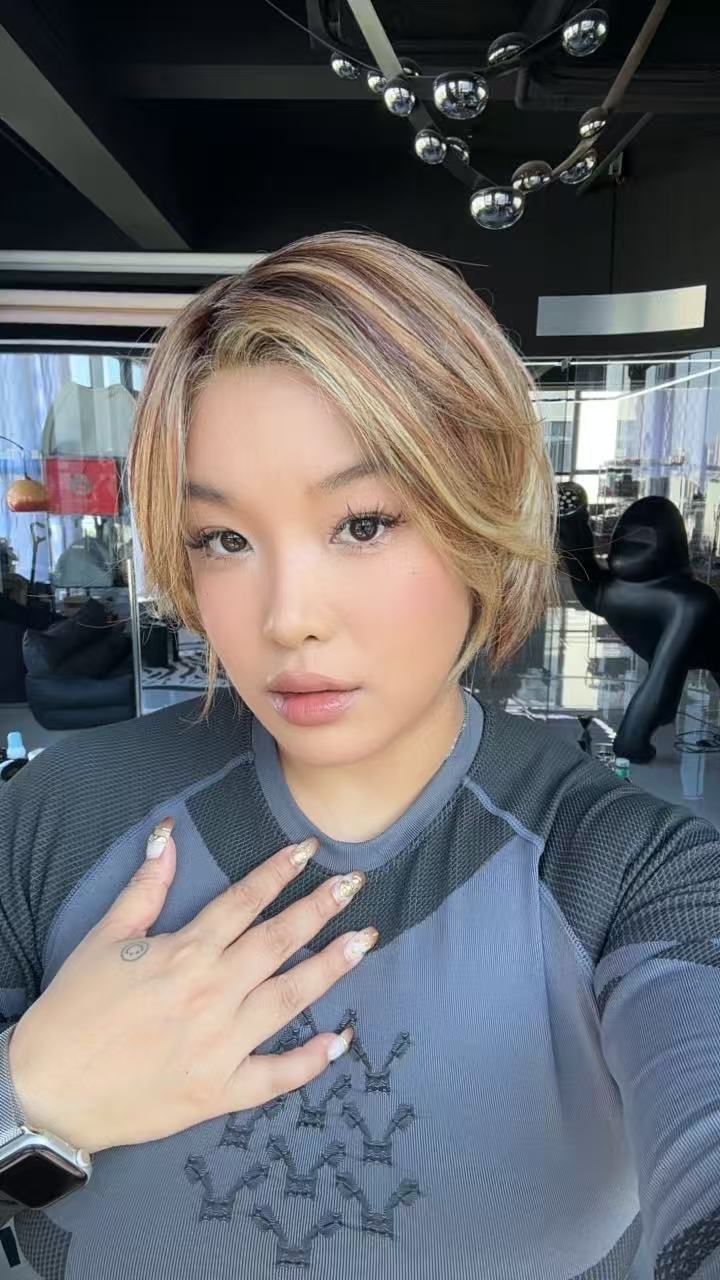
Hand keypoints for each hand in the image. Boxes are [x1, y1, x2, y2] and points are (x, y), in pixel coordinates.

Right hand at [8, 820, 375, 1154]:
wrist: (49, 1090)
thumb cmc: (73, 1009)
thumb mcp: (105, 938)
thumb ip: (145, 887)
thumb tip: (168, 835)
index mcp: (184, 953)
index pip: (243, 901)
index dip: (278, 872)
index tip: (310, 849)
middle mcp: (210, 993)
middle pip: (277, 942)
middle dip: (319, 908)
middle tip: (356, 884)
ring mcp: (219, 1045)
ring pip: (287, 999)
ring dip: (329, 968)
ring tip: (363, 941)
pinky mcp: (218, 1091)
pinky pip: (274, 1077)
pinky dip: (309, 1062)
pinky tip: (340, 1041)